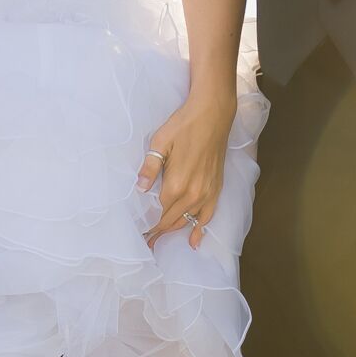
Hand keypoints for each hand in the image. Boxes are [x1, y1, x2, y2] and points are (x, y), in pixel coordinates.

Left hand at [138, 90, 233, 249]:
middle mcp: (192, 194)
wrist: (213, 114)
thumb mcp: (160, 142)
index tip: (139, 232)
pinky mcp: (216, 189)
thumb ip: (149, 168)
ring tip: (160, 240)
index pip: (157, 213)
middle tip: (146, 241)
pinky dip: (199, 230)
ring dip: (173, 231)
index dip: (147, 224)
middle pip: (171, 221)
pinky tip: (193, 241)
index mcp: (176, 184)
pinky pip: (207, 216)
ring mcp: (206, 194)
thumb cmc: (184, 125)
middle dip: (157, 232)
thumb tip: (139, 188)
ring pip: (187, 220)